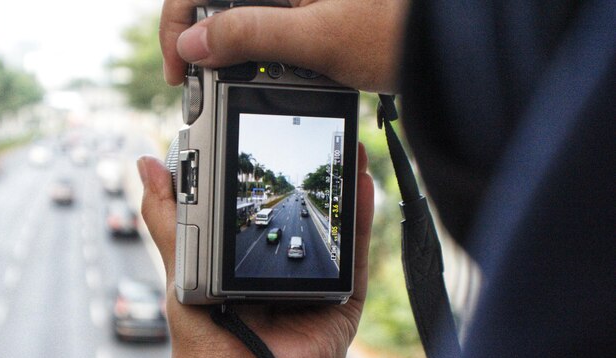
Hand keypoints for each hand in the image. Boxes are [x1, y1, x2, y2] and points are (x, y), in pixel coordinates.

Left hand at [138, 143, 373, 357]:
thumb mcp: (182, 266)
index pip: (266, 209)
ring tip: (346, 151)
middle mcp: (285, 271)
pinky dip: (360, 220)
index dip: (273, 175)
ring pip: (334, 230)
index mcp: (249, 262)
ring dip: (343, 190)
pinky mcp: (343, 302)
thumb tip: (147, 165)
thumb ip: (169, 217)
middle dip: (315, 178)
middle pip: (306, 215)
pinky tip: (359, 183)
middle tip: (319, 140)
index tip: (276, 142)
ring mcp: (316, 285)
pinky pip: (355, 256)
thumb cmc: (205, 338)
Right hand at [160, 0, 408, 92]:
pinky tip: (273, 70)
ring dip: (233, 47)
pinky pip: (272, 24)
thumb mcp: (316, 38)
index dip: (178, 21)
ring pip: (244, 13)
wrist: (448, 45)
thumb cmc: (399, 31)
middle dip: (205, 37)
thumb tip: (195, 43)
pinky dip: (264, 50)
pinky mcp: (313, 9)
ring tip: (237, 79)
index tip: (180, 65)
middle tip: (202, 78)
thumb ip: (249, 35)